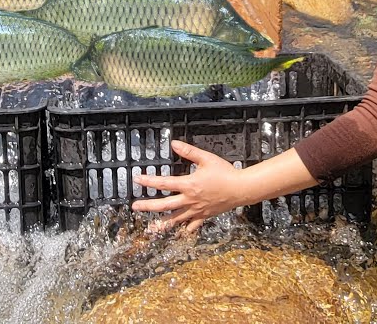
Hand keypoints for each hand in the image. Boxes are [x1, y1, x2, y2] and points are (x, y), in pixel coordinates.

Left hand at [131, 140, 245, 232]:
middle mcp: (190, 200)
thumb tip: (174, 144)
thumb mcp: (206, 158)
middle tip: (135, 206)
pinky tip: (179, 232)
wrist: (241, 188)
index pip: (164, 183)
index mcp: (189, 185)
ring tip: (152, 227)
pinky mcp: (204, 216)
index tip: (137, 179)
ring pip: (176, 219)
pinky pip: (192, 226)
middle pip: (164, 205)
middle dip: (148, 206)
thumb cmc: (225, 173)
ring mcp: (196, 210)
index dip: (149, 181)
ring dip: (162, 224)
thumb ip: (188, 152)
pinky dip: (185, 230)